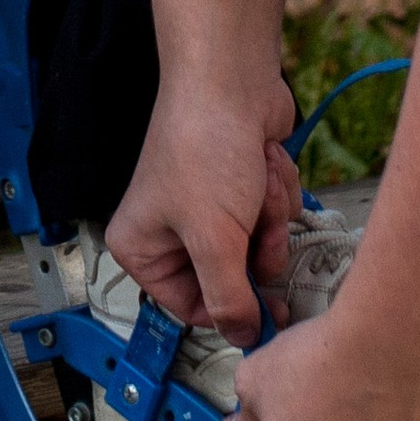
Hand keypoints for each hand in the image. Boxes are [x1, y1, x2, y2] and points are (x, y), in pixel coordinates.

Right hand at [103, 74, 300, 339]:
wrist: (233, 79)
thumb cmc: (206, 149)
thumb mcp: (214, 239)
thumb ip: (229, 300)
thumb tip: (245, 341)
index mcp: (143, 247)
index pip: (192, 310)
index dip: (234, 311)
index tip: (271, 312)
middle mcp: (172, 231)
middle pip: (233, 281)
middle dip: (256, 250)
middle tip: (256, 225)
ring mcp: (210, 208)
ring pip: (259, 249)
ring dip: (270, 218)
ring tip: (258, 182)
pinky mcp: (242, 189)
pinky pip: (272, 218)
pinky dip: (276, 193)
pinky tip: (264, 162)